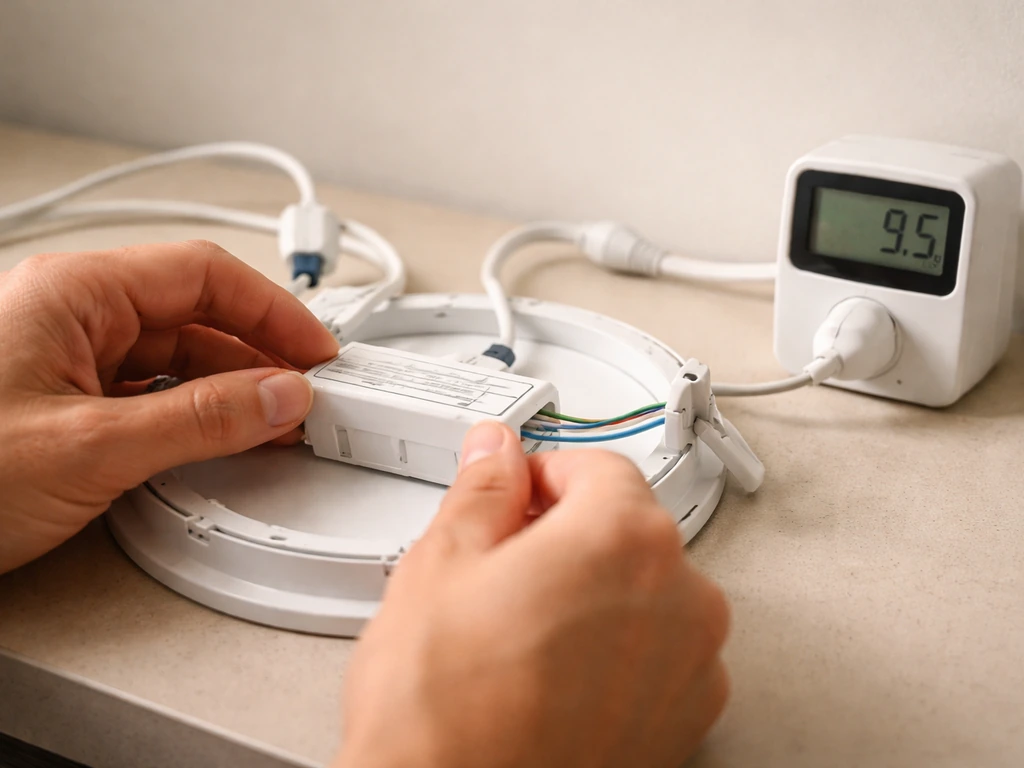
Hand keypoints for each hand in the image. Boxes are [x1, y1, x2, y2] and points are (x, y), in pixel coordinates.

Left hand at [0, 240, 338, 572]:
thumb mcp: (89, 449)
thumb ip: (200, 420)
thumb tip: (280, 396)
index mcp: (71, 292)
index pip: (202, 275)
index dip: (272, 312)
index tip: (318, 353)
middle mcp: (68, 313)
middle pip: (192, 314)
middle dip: (256, 356)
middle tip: (305, 397)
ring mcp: (62, 357)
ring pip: (171, 355)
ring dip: (227, 388)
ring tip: (274, 423)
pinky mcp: (59, 399)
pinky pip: (145, 391)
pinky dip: (190, 412)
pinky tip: (220, 437)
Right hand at [338, 422, 729, 767]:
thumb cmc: (444, 717)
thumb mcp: (440, 566)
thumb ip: (483, 490)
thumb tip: (497, 455)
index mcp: (624, 539)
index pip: (598, 467)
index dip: (544, 475)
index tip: (516, 496)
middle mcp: (681, 598)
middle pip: (628, 528)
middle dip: (569, 535)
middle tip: (503, 568)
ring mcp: (692, 666)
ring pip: (644, 592)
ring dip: (594, 594)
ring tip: (521, 634)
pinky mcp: (686, 721)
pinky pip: (657, 654)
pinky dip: (617, 652)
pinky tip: (552, 676)